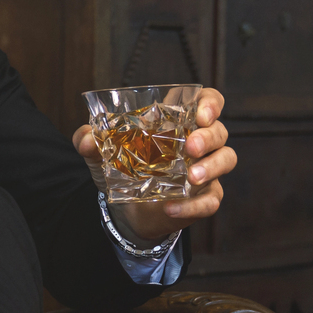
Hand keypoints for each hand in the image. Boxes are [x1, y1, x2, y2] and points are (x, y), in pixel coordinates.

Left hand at [73, 87, 235, 246]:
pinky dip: (193, 205)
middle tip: (190, 146)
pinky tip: (171, 207)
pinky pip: (210, 201)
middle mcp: (199, 144)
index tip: (202, 113)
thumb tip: (86, 139)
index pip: (209, 102)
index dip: (211, 104)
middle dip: (209, 137)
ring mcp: (205, 170)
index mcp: (179, 123)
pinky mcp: (203, 198)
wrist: (126, 210)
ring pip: (226, 160)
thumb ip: (89, 140)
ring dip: (212, 166)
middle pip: (220, 131)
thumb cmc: (122, 168)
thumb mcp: (101, 153)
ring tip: (191, 176)